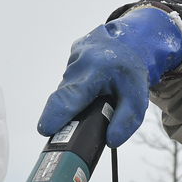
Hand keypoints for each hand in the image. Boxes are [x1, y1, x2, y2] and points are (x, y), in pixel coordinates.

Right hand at [38, 7, 181, 147]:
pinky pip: (69, 82)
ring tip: (94, 99)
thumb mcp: (137, 98)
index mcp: (97, 70)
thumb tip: (110, 141)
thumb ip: (126, 121)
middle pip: (64, 98)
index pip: (71, 96)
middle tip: (64, 132)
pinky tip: (91, 88)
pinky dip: (78, 91)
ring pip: (67, 90)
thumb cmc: (132, 71)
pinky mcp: (70, 58)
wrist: (130, 40)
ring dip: (76, 102)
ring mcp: (72, 58)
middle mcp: (80, 62)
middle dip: (62, 116)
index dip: (55, 114)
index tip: (44, 129)